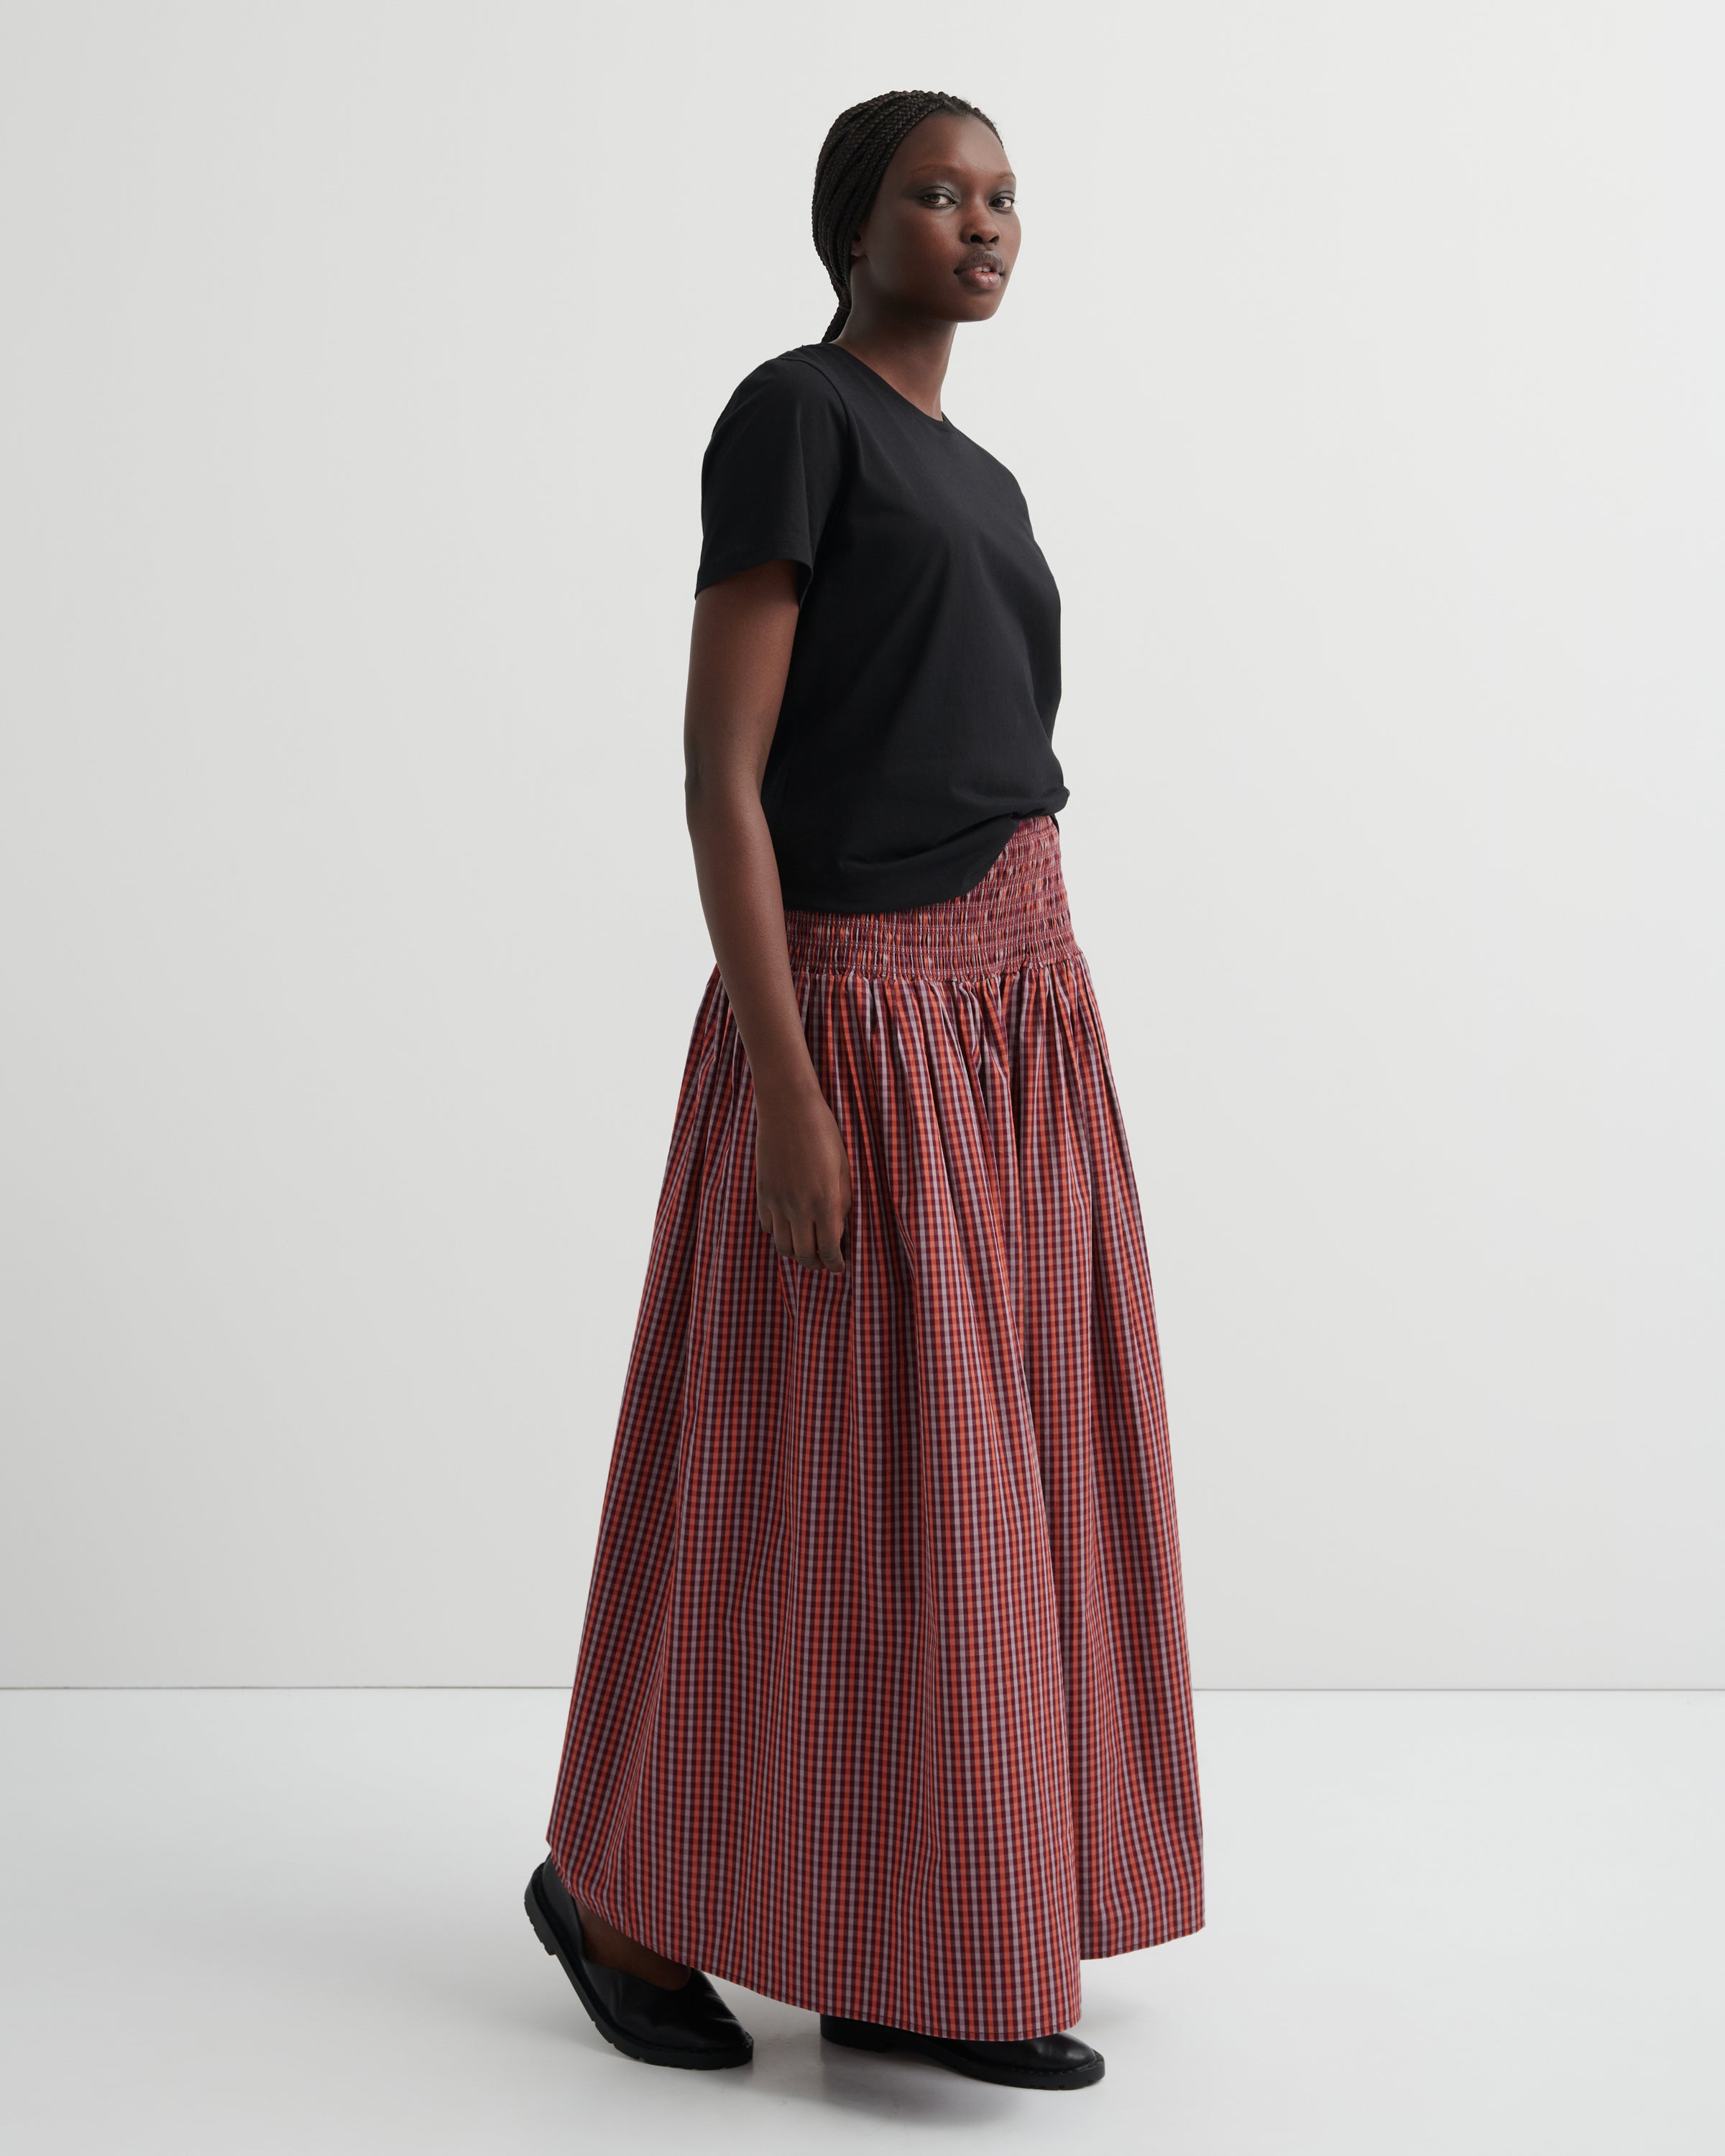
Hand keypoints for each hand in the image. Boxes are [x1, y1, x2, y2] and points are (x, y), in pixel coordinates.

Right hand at [755, 1086, 851, 1271]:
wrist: (788, 1108)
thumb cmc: (823, 1134)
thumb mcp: (843, 1170)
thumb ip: (841, 1204)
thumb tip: (839, 1232)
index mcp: (825, 1202)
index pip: (829, 1250)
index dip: (836, 1264)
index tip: (840, 1267)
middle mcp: (799, 1208)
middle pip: (804, 1255)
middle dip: (817, 1264)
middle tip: (825, 1261)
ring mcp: (777, 1202)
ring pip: (783, 1246)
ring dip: (796, 1252)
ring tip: (807, 1248)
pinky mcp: (762, 1194)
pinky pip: (768, 1227)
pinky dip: (779, 1233)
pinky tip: (789, 1226)